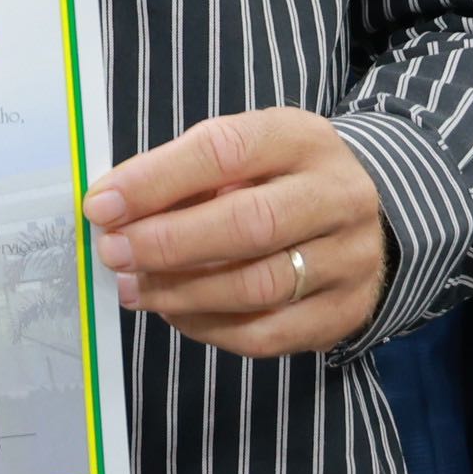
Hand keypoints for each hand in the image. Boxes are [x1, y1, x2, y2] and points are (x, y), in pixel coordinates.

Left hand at [83, 107, 388, 355]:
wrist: (369, 216)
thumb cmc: (281, 179)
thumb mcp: (247, 153)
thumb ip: (187, 175)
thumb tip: (113, 209)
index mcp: (302, 139)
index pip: (225, 152)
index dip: (157, 180)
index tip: (103, 204)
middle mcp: (338, 196)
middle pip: (248, 224)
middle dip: (167, 242)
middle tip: (113, 252)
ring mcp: (349, 259)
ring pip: (257, 286)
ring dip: (181, 292)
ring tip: (134, 288)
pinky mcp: (345, 313)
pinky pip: (268, 334)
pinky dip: (210, 328)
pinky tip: (175, 313)